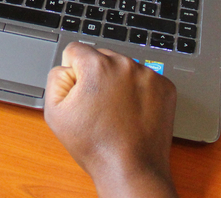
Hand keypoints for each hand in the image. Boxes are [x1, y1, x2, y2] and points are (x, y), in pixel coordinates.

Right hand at [44, 43, 178, 197]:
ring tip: (116, 112)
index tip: (80, 93)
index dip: (73, 72)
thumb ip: (56, 78)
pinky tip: (132, 112)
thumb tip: (67, 68)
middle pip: (101, 57)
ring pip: (124, 68)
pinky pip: (144, 79)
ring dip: (118, 82)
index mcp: (97, 65)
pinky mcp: (165, 87)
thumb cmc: (94, 145)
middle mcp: (125, 64)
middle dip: (96, 76)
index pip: (76, 50)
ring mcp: (149, 75)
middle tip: (97, 106)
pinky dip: (138, 91)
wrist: (131, 169)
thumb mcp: (55, 112)